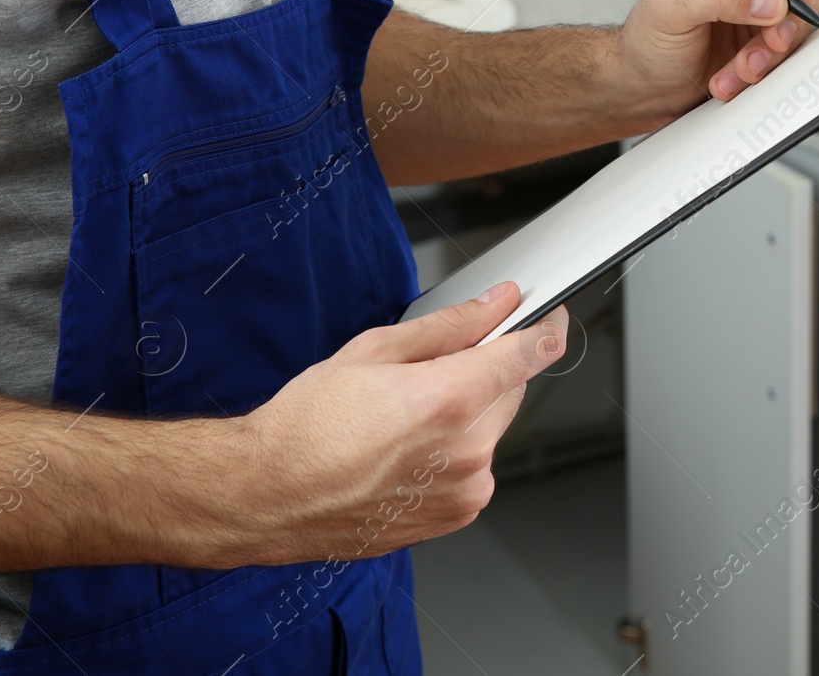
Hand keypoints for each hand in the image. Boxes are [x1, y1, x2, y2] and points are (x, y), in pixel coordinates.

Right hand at [237, 282, 564, 564]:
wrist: (268, 496)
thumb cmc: (306, 426)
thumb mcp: (375, 351)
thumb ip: (450, 326)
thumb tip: (495, 305)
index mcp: (450, 400)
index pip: (528, 356)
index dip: (544, 329)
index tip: (549, 318)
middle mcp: (467, 450)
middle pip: (509, 390)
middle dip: (483, 372)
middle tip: (427, 374)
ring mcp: (466, 489)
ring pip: (492, 429)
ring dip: (466, 415)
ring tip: (402, 420)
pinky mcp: (457, 514)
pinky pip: (475, 466)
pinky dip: (454, 451)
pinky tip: (405, 450)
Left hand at [616, 0, 818, 113]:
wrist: (648, 82)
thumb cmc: (648, 36)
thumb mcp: (672, 7)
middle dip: (789, 5)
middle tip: (773, 35)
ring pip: (803, 1)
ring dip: (777, 40)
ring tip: (744, 63)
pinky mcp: (771, 19)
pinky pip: (794, 32)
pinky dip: (772, 57)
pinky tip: (740, 70)